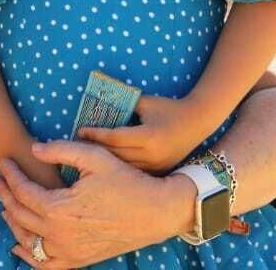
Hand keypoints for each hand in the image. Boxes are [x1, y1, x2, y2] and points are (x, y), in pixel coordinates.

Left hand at [0, 142, 192, 268]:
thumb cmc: (126, 181)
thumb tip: (34, 148)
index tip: (3, 161)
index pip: (23, 191)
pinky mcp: (80, 261)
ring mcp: (69, 252)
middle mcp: (60, 235)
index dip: (10, 175)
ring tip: (5, 205)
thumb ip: (60, 150)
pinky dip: (29, 257)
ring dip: (13, 223)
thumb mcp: (94, 157)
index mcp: (60, 209)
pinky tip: (19, 246)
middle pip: (20, 215)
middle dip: (5, 195)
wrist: (156, 212)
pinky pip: (46, 265)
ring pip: (27, 242)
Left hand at [77, 95, 205, 174]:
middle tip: (77, 144)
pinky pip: (133, 172)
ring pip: (123, 167)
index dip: (95, 134)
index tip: (79, 130)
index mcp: (148, 137)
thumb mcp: (146, 103)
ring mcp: (156, 166)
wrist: (197, 122)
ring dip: (104, 162)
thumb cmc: (169, 108)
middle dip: (95, 149)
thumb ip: (125, 104)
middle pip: (116, 155)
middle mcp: (151, 155)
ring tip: (86, 156)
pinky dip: (118, 168)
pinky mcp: (159, 172)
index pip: (114, 138)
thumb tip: (101, 103)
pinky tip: (105, 165)